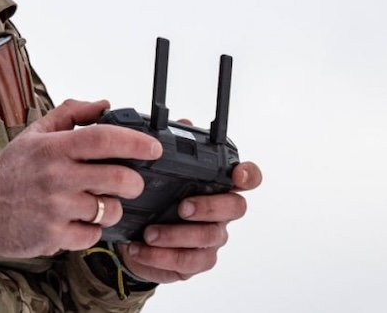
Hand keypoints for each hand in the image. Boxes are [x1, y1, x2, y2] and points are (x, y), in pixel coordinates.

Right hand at [0, 99, 162, 257]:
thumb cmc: (9, 170)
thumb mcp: (35, 134)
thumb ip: (70, 114)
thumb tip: (104, 104)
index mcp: (54, 148)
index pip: (104, 138)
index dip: (136, 142)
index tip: (154, 148)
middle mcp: (56, 176)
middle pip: (118, 178)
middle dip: (134, 182)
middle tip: (131, 182)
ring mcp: (56, 208)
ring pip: (110, 210)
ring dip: (113, 208)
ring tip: (99, 203)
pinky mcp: (53, 236)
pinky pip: (93, 235)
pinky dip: (92, 230)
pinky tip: (79, 221)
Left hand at [118, 160, 262, 282]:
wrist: (137, 237)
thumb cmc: (158, 198)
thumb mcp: (159, 171)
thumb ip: (173, 148)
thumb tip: (183, 122)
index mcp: (218, 185)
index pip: (248, 177)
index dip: (249, 175)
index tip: (237, 174)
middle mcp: (222, 212)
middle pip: (235, 208)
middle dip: (209, 207)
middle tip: (181, 207)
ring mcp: (212, 238)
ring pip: (208, 238)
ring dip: (177, 235)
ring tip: (150, 233)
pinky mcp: (197, 261)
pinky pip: (188, 262)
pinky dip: (162, 256)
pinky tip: (141, 249)